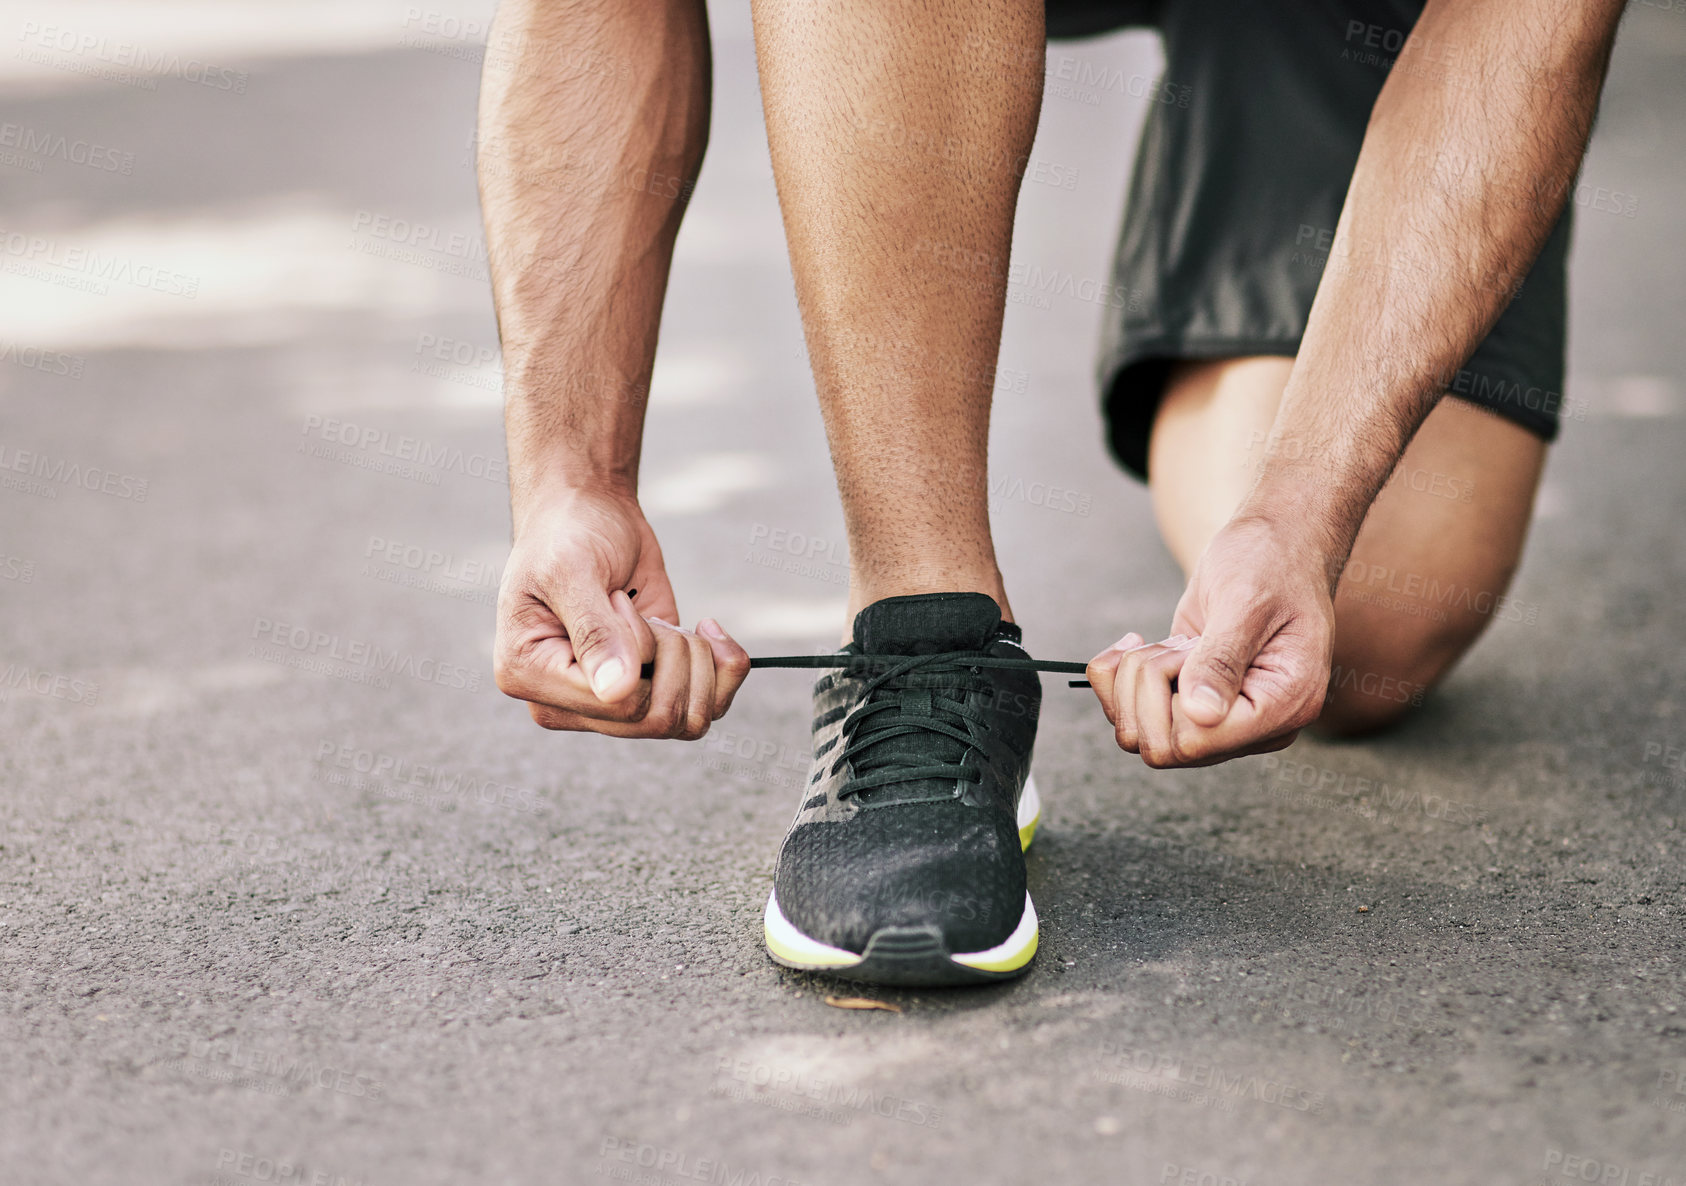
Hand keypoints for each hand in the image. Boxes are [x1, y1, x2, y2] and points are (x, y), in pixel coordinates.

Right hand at [494, 486, 750, 737]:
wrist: (589, 515)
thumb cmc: (568, 534)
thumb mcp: (572, 570)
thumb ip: (594, 632)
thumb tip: (616, 693)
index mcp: (530, 677)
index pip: (617, 704)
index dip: (641, 650)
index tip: (619, 599)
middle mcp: (569, 702)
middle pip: (657, 719)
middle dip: (672, 654)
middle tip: (639, 606)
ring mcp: (614, 702)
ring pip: (690, 720)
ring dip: (696, 659)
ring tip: (661, 619)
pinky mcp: (654, 687)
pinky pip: (710, 704)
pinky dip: (725, 666)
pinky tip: (706, 628)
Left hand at [1086, 515, 1333, 766]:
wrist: (1273, 545)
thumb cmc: (1270, 563)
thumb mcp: (1245, 601)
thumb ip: (1222, 659)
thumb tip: (1201, 715)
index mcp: (1284, 707)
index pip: (1198, 741)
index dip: (1168, 696)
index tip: (1189, 647)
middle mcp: (1253, 727)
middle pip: (1161, 746)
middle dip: (1146, 686)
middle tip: (1177, 643)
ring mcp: (1221, 720)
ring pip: (1138, 734)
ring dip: (1133, 680)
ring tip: (1166, 642)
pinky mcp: (1189, 705)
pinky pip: (1132, 716)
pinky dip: (1116, 678)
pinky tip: (1137, 645)